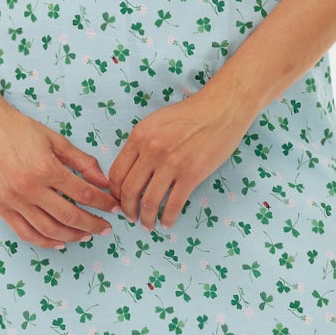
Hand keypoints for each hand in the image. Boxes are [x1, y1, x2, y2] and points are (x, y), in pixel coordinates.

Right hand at [0, 106, 117, 249]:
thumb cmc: (18, 128)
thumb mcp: (54, 139)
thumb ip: (81, 161)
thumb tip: (103, 182)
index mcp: (45, 169)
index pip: (84, 194)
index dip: (103, 203)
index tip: (114, 208)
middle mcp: (29, 189)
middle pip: (69, 216)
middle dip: (93, 225)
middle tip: (106, 228)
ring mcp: (13, 201)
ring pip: (49, 230)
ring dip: (72, 236)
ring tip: (87, 235)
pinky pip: (25, 233)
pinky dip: (45, 242)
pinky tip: (60, 241)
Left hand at [106, 83, 254, 230]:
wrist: (221, 109)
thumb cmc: (190, 115)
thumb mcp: (156, 122)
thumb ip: (141, 143)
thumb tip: (132, 169)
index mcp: (139, 136)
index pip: (117, 173)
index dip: (115, 193)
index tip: (120, 201)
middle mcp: (151, 150)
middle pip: (129, 191)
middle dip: (128, 210)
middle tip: (131, 217)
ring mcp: (171, 163)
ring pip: (149, 201)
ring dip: (146, 218)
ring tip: (148, 225)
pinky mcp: (192, 174)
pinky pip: (174, 205)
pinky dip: (168, 218)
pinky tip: (167, 223)